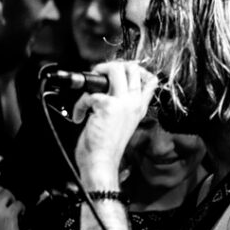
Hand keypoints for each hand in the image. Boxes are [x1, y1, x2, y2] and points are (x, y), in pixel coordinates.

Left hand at [73, 61, 159, 186]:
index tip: (119, 73)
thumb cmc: (107, 148)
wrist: (101, 164)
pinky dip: (79, 105)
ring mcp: (123, 104)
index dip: (137, 70)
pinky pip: (90, 93)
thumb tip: (107, 88)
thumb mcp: (121, 124)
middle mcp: (134, 104)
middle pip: (133, 69)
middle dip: (114, 65)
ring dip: (99, 71)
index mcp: (139, 109)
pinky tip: (79, 117)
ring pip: (116, 70)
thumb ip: (120, 106)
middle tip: (100, 74)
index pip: (150, 81)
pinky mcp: (107, 106)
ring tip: (90, 86)